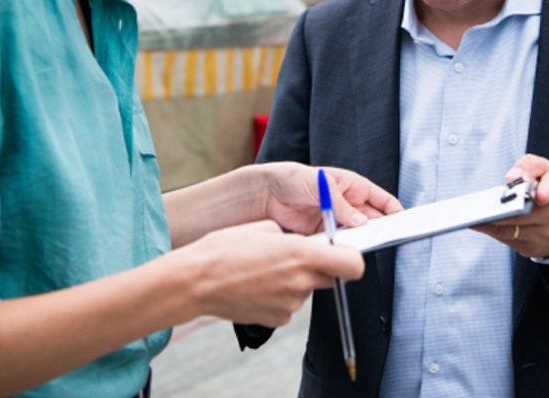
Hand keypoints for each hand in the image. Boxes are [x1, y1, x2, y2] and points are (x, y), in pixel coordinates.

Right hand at [177, 219, 364, 326]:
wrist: (196, 282)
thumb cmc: (225, 249)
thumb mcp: (264, 228)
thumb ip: (292, 237)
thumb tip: (302, 242)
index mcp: (301, 254)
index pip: (352, 265)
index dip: (352, 259)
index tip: (344, 253)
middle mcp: (301, 281)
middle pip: (332, 278)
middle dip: (322, 267)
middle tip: (298, 258)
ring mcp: (290, 304)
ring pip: (307, 289)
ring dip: (296, 280)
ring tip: (265, 270)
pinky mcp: (277, 319)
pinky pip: (290, 304)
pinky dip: (281, 295)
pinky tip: (258, 286)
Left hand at [261, 162, 403, 235]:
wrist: (267, 193)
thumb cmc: (294, 178)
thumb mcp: (323, 186)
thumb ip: (342, 205)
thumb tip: (361, 222)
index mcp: (353, 186)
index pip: (382, 200)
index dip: (394, 211)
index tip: (402, 223)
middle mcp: (348, 203)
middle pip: (372, 219)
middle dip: (379, 229)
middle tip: (382, 238)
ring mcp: (337, 218)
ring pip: (356, 233)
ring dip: (359, 239)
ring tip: (360, 245)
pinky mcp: (324, 232)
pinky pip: (339, 241)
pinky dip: (341, 246)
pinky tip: (341, 248)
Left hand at [474, 154, 548, 258]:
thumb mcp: (546, 170)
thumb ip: (529, 166)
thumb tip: (512, 177)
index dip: (547, 193)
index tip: (539, 196)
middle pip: (524, 213)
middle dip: (503, 209)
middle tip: (482, 205)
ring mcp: (545, 235)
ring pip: (512, 229)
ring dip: (491, 222)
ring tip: (472, 214)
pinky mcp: (533, 248)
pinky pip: (507, 240)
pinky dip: (491, 230)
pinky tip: (477, 222)